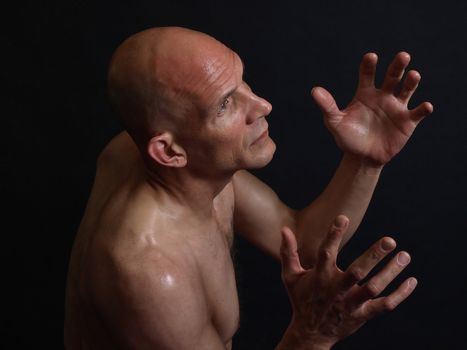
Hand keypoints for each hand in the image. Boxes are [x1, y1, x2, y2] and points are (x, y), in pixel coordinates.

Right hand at [278, 215, 416, 348]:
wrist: (310, 333)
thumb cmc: (301, 299)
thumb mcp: (289, 276)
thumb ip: (288, 252)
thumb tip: (284, 229)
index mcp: (319, 277)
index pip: (325, 253)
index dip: (333, 235)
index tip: (343, 217)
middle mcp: (336, 290)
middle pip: (357, 272)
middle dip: (374, 256)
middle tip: (390, 240)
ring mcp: (351, 304)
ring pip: (374, 288)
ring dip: (391, 273)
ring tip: (405, 255)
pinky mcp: (362, 315)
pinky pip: (385, 306)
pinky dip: (400, 295)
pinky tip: (411, 281)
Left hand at [312, 52, 432, 165]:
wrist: (361, 157)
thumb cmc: (347, 137)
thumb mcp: (335, 122)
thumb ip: (327, 106)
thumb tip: (314, 90)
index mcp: (364, 93)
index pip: (367, 74)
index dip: (369, 65)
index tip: (371, 57)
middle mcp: (382, 96)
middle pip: (392, 76)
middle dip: (397, 66)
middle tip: (403, 56)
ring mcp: (396, 107)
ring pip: (406, 90)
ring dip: (411, 82)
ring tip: (413, 75)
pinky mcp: (407, 122)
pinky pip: (417, 113)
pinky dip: (423, 109)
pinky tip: (426, 106)